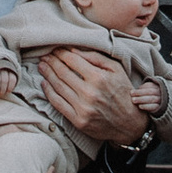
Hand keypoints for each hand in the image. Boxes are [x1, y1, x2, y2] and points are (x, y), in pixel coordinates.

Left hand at [37, 45, 153, 148]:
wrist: (129, 123)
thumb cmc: (123, 92)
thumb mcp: (116, 69)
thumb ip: (95, 57)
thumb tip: (73, 50)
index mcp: (99, 78)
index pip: (73, 61)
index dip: (61, 53)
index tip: (55, 49)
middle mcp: (89, 93)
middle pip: (62, 73)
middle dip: (51, 62)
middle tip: (44, 56)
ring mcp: (82, 109)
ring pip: (58, 87)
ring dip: (47, 74)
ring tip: (42, 66)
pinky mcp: (78, 121)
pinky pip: (58, 104)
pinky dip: (48, 92)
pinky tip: (44, 84)